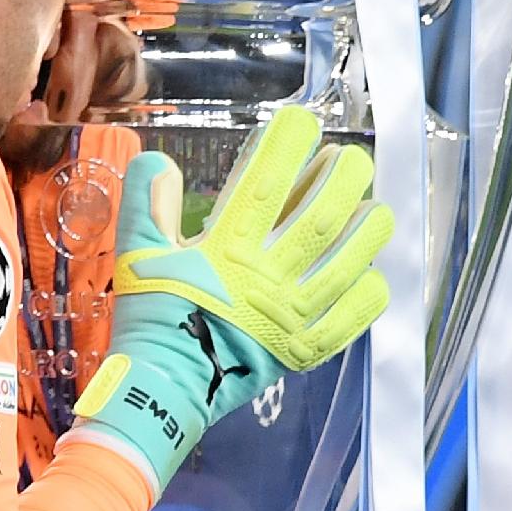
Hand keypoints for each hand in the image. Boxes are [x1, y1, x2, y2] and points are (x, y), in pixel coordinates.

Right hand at [69, 105, 393, 490]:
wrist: (163, 390)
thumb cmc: (151, 320)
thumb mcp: (137, 257)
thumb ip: (147, 206)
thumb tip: (157, 161)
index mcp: (225, 251)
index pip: (264, 184)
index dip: (287, 144)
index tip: (301, 120)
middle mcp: (267, 279)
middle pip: (322, 218)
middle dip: (344, 178)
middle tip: (350, 159)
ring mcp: (292, 316)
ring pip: (349, 262)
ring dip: (368, 230)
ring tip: (375, 209)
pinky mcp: (306, 349)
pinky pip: (353, 316)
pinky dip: (369, 291)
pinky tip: (372, 272)